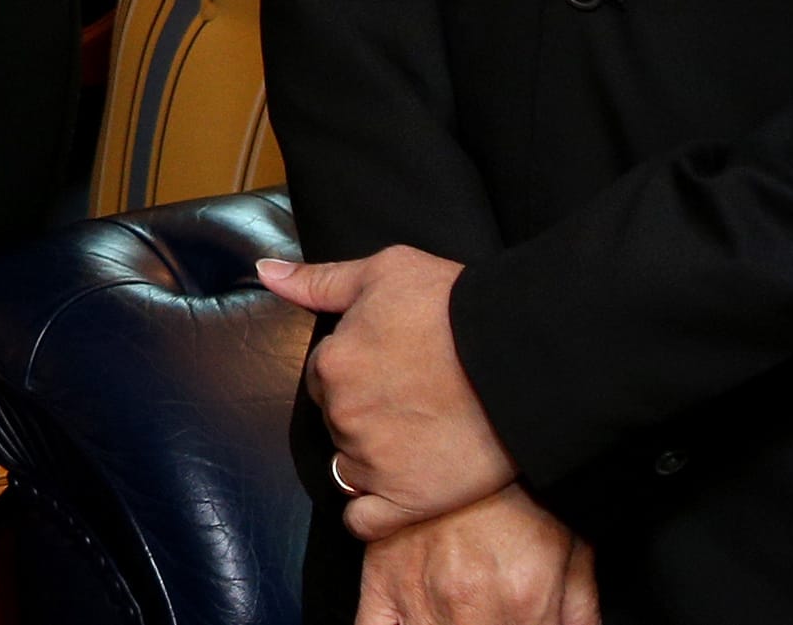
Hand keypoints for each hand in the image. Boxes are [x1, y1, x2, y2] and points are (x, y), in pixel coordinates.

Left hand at [260, 245, 517, 532]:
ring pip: (348, 468)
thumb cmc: (458, 305)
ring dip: (371, 459)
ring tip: (417, 439)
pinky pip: (364, 522)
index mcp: (332, 363)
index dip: (356, 372)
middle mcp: (344, 415)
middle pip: (336, 421)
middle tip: (412, 400)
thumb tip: (267, 272)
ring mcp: (373, 461)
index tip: (391, 369)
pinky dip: (372, 513)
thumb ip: (320, 280)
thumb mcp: (385, 270)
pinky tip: (393, 496)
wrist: (524, 355)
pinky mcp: (409, 500)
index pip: (323, 377)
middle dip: (364, 413)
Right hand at [354, 486, 598, 624]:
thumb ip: (581, 614)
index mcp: (523, 604)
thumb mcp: (575, 550)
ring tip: (463, 613)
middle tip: (491, 611)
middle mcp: (469, 607)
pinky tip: (418, 623)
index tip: (522, 621)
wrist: (461, 433)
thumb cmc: (518, 491)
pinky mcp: (380, 583)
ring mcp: (419, 598)